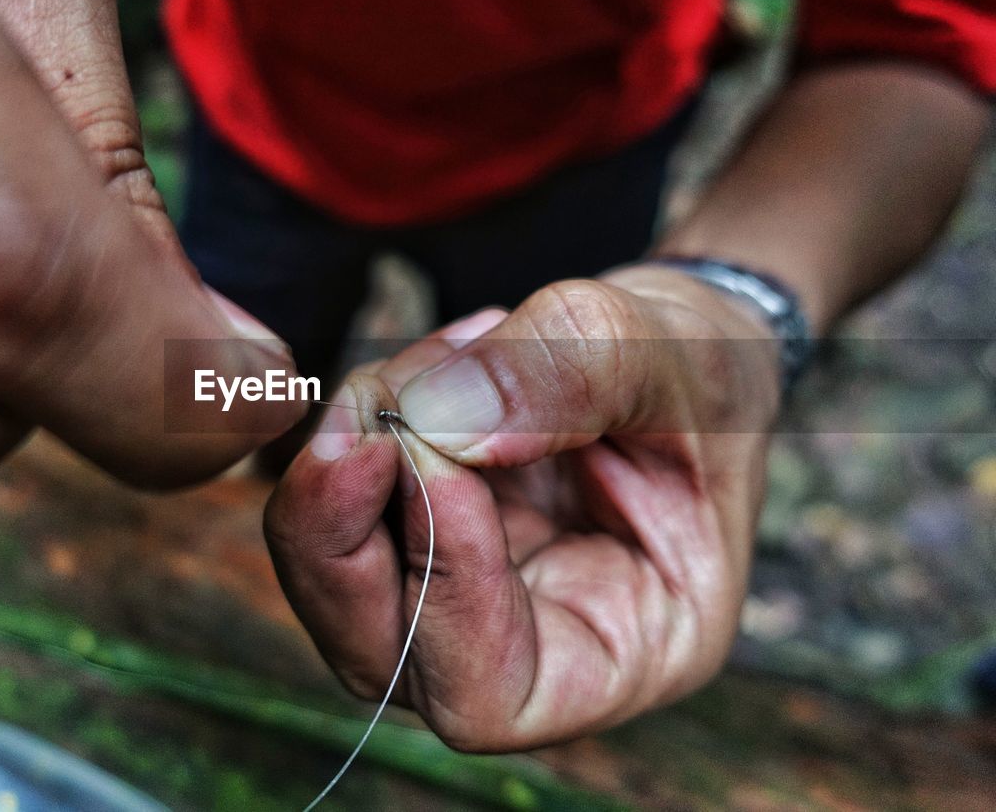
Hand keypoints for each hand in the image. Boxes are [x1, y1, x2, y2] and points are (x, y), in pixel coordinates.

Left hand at [266, 267, 779, 748]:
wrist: (680, 344)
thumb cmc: (705, 370)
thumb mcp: (673, 356)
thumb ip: (567, 377)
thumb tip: (429, 418)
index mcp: (625, 655)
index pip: (488, 694)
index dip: (441, 589)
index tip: (438, 457)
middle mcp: (528, 646)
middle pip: (378, 655)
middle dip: (340, 532)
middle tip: (371, 405)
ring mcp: (461, 593)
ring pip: (335, 579)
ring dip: (345, 461)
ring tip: (427, 365)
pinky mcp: (419, 532)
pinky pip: (340, 507)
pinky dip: (361, 425)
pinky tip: (431, 364)